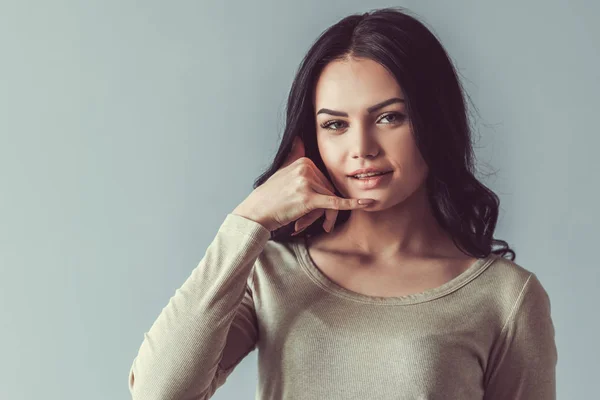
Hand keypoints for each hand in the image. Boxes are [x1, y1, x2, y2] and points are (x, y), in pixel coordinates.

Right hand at [232, 136, 374, 232]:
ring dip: (328, 216)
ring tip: (321, 227)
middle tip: (323, 224)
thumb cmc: (270, 196)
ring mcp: (307, 182)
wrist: (257, 211)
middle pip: (330, 188)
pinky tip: (364, 204)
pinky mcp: (308, 197)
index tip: (320, 210)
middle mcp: (305, 168)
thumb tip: (298, 137)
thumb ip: (294, 154)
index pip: (325, 179)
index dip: (325, 196)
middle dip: (328, 208)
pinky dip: (350, 204)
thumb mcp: (281, 170)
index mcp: (303, 161)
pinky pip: (334, 202)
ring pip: (331, 199)